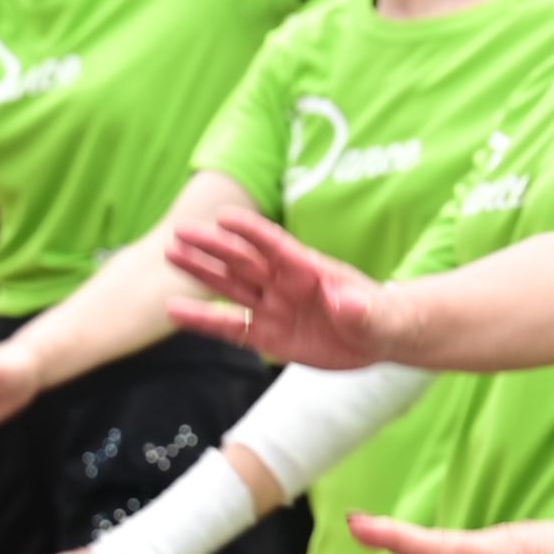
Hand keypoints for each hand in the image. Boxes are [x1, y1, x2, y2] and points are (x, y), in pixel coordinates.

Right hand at [165, 210, 391, 366]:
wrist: (377, 336)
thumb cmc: (380, 317)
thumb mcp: (376, 317)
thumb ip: (360, 310)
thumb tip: (346, 302)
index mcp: (310, 270)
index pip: (277, 246)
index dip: (252, 232)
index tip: (224, 216)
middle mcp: (285, 284)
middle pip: (244, 261)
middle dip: (215, 247)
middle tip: (181, 231)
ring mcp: (273, 307)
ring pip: (231, 286)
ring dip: (202, 272)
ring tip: (172, 254)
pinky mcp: (267, 334)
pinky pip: (231, 327)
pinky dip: (204, 320)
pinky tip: (174, 311)